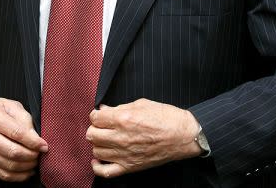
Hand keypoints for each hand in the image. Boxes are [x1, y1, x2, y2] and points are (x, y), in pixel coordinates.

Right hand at [0, 95, 47, 181]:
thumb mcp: (9, 104)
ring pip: (9, 166)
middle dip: (32, 156)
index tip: (44, 145)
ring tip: (35, 161)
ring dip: (27, 167)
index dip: (34, 142)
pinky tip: (26, 170)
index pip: (17, 133)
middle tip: (40, 153)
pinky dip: (18, 176)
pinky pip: (2, 174)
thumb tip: (36, 137)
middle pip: (13, 152)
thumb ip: (24, 119)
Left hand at [86, 98, 203, 177]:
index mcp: (123, 119)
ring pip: (96, 151)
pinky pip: (105, 172)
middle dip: (96, 128)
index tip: (101, 115)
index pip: (95, 118)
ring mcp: (124, 154)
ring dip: (98, 144)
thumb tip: (104, 109)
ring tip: (106, 140)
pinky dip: (98, 167)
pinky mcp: (130, 166)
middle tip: (103, 126)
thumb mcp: (142, 104)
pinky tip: (99, 159)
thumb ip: (120, 107)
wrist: (183, 136)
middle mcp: (121, 137)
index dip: (96, 115)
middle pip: (92, 134)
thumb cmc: (166, 118)